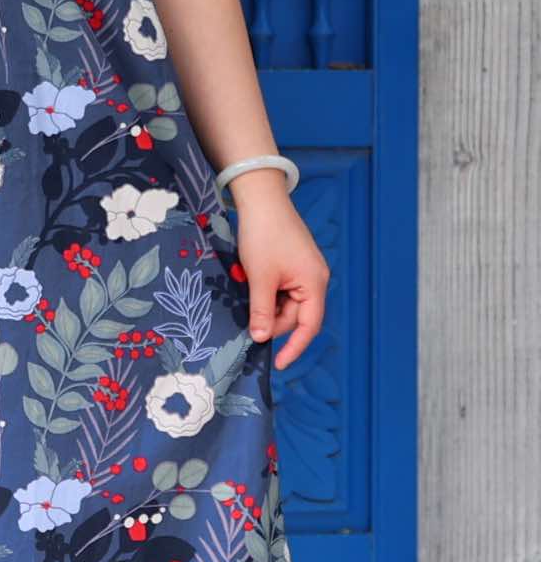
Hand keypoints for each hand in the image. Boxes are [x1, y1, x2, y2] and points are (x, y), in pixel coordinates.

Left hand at [234, 193, 329, 369]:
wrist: (260, 197)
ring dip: (267, 306)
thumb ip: (261, 310)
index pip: (308, 326)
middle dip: (271, 321)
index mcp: (314, 283)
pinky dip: (267, 293)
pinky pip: (282, 288)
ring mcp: (304, 270)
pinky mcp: (293, 262)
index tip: (278, 364)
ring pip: (286, 301)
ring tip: (247, 297)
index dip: (294, 348)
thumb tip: (260, 338)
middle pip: (295, 314)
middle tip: (247, 323)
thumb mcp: (260, 277)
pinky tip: (251, 286)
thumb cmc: (263, 234)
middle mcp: (315, 278)